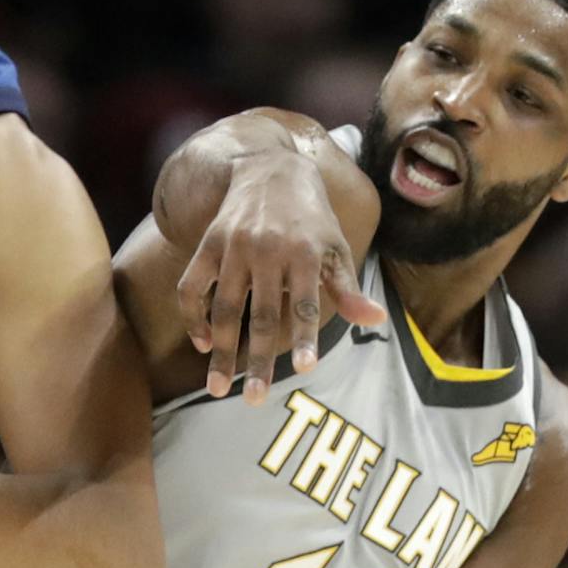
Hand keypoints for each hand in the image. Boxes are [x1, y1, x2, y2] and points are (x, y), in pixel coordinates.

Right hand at [176, 150, 382, 404]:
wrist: (269, 166)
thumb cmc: (309, 215)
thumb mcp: (334, 245)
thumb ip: (347, 287)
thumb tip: (375, 320)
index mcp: (304, 252)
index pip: (306, 303)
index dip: (303, 336)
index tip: (304, 369)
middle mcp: (267, 251)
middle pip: (261, 315)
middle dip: (256, 360)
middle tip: (254, 400)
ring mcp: (233, 248)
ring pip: (225, 308)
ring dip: (221, 351)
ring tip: (216, 388)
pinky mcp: (208, 244)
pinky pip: (193, 287)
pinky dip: (195, 316)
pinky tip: (203, 342)